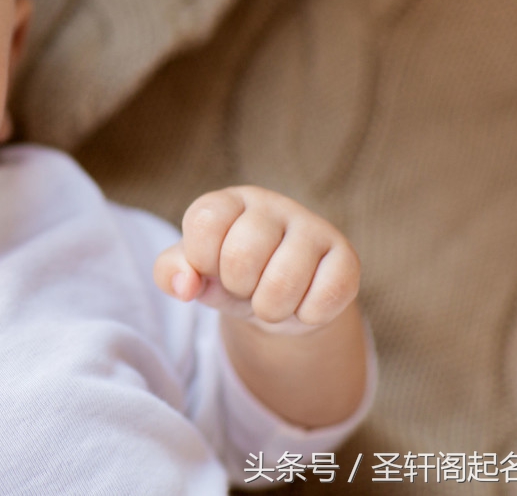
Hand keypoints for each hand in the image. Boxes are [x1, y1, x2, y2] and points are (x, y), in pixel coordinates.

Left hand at [153, 186, 359, 334]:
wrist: (280, 301)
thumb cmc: (228, 277)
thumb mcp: (193, 273)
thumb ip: (171, 271)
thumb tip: (185, 285)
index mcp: (230, 201)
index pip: (205, 220)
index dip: (203, 258)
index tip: (212, 266)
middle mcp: (272, 205)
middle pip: (242, 255)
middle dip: (237, 287)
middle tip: (245, 286)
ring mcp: (313, 227)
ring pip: (283, 282)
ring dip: (269, 308)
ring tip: (271, 299)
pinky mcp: (346, 256)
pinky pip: (325, 297)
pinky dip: (306, 315)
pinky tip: (303, 302)